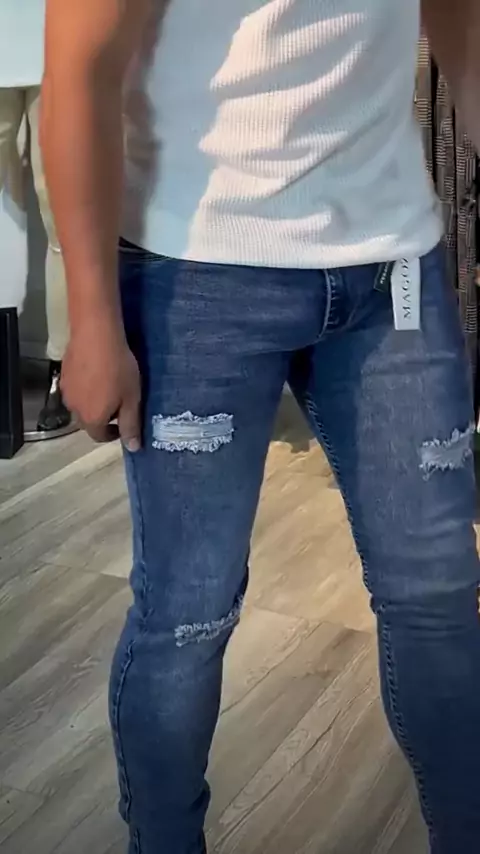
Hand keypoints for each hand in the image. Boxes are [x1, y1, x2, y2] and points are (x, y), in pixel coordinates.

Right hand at [61, 317, 141, 450]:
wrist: (96, 335)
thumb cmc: (119, 369)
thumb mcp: (132, 399)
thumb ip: (131, 425)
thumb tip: (133, 448)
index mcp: (92, 418)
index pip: (99, 437)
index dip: (112, 434)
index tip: (122, 425)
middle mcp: (74, 409)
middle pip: (88, 421)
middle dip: (102, 417)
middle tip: (118, 403)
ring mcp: (66, 391)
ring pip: (80, 404)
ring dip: (92, 401)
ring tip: (107, 386)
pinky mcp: (63, 373)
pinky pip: (76, 387)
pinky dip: (85, 386)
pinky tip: (96, 372)